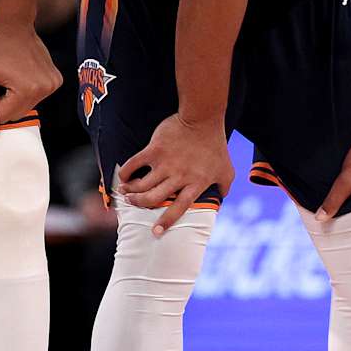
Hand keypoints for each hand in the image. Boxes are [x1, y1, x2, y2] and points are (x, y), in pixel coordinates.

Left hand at [0, 22, 61, 131]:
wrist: (13, 25)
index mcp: (27, 89)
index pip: (3, 117)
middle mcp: (45, 89)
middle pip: (17, 115)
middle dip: (5, 102)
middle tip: (0, 80)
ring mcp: (53, 84)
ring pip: (27, 107)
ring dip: (15, 97)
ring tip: (10, 75)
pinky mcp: (56, 80)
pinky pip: (37, 97)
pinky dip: (26, 90)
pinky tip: (21, 73)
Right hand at [118, 113, 233, 234]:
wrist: (202, 118)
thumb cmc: (215, 145)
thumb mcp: (227, 170)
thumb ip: (224, 187)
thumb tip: (221, 199)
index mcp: (195, 184)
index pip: (179, 208)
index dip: (166, 221)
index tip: (155, 232)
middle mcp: (179, 177)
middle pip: (154, 198)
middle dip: (140, 204)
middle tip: (133, 203)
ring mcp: (165, 164)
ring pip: (142, 185)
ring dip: (131, 191)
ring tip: (125, 192)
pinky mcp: (154, 150)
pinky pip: (134, 164)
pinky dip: (125, 172)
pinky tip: (122, 176)